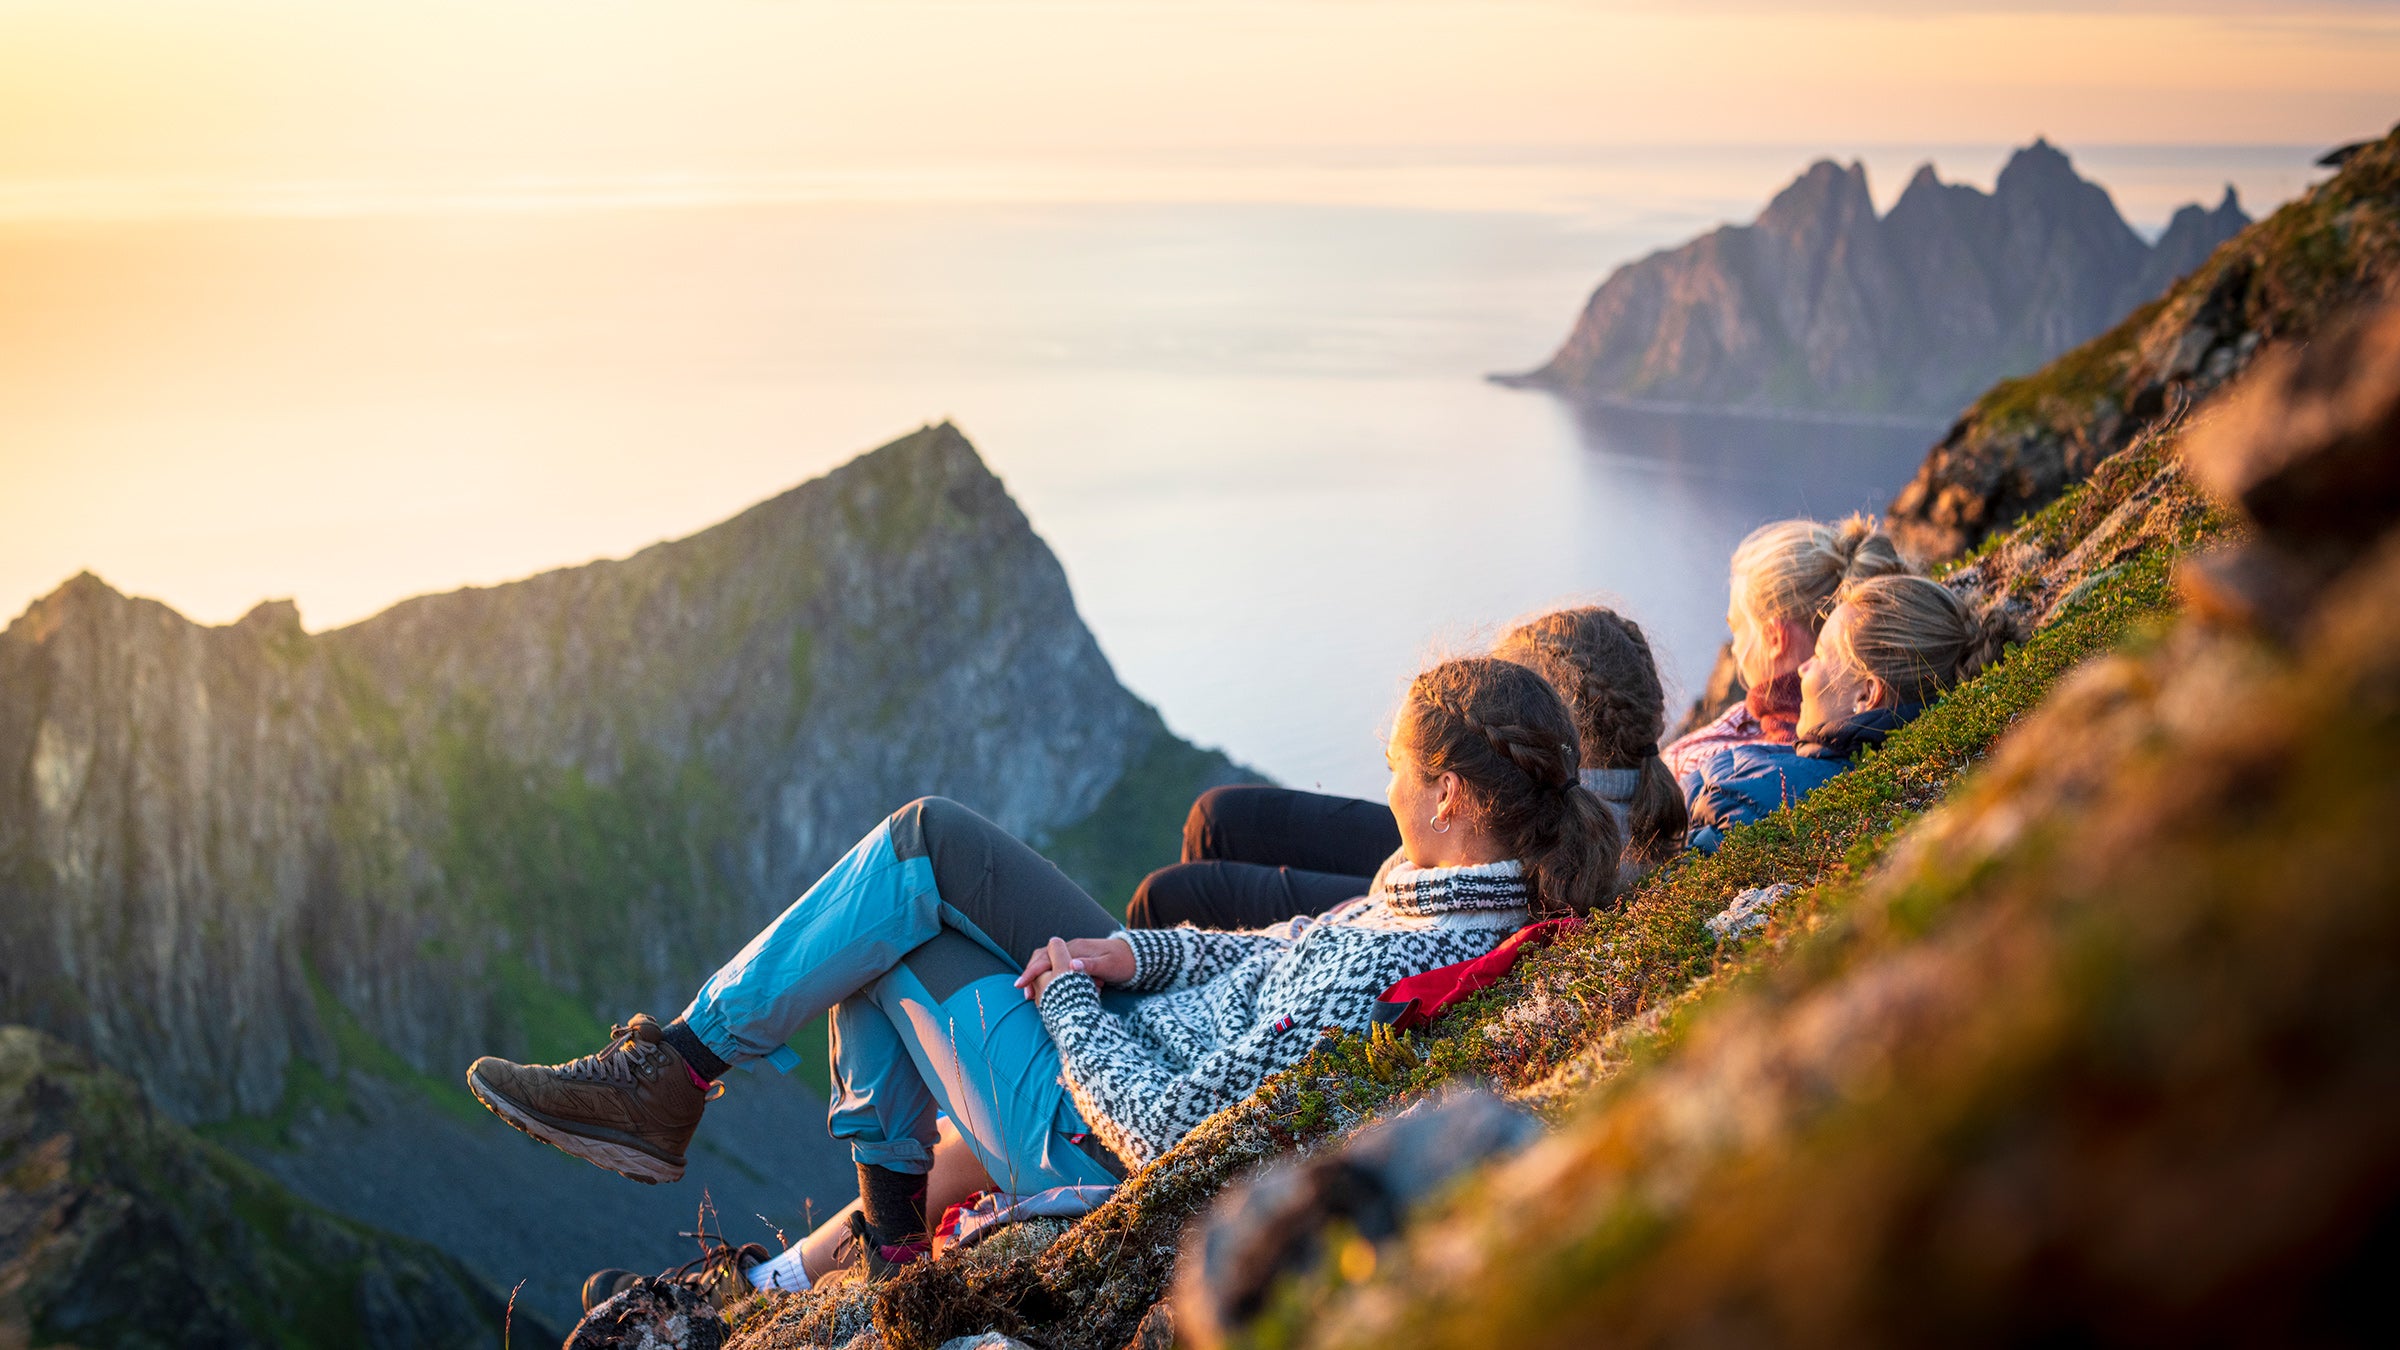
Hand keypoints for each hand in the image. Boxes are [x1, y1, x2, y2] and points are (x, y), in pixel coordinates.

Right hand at [1016, 935, 1135, 1000]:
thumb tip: (1071, 965)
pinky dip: (1047, 976)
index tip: (1022, 986)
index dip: (1033, 972)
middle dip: (1030, 974)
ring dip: (1038, 976)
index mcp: (1077, 949)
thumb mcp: (1110, 966)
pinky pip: (1055, 965)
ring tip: (1032, 995)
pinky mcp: (1077, 958)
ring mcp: (1074, 953)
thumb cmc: (1124, 962)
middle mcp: (1073, 948)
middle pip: (1042, 957)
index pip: (1047, 958)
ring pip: (1047, 961)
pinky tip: (1046, 990)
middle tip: (1025, 994)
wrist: (1137, 956)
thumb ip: (1091, 966)